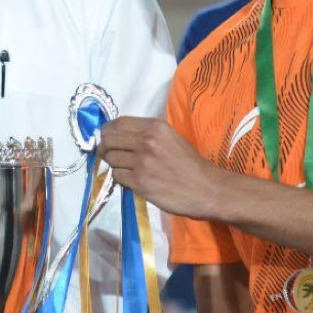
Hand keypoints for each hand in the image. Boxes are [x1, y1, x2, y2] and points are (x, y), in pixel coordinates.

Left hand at [97, 117, 222, 219]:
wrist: (207, 189)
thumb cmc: (190, 164)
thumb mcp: (171, 138)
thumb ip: (147, 134)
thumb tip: (120, 136)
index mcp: (155, 127)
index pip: (118, 123)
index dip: (107, 130)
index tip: (105, 136)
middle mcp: (146, 141)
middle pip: (109, 139)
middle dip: (104, 147)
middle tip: (108, 154)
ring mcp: (142, 162)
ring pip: (111, 159)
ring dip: (113, 164)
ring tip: (126, 169)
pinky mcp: (140, 182)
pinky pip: (117, 176)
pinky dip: (120, 178)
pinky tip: (132, 180)